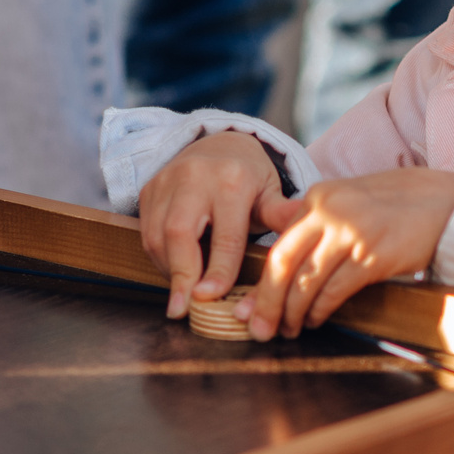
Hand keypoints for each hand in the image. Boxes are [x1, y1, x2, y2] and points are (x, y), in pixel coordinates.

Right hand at [137, 132, 284, 317]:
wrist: (218, 144)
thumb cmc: (248, 178)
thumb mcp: (270, 193)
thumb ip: (281, 217)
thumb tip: (306, 236)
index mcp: (233, 179)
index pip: (225, 235)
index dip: (218, 270)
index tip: (210, 297)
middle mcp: (195, 176)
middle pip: (179, 233)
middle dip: (181, 274)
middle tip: (182, 309)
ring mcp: (167, 180)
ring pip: (157, 235)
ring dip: (168, 270)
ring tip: (182, 294)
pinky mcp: (149, 189)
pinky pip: (147, 231)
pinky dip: (158, 258)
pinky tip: (174, 272)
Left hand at [239, 168, 453, 339]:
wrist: (446, 201)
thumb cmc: (399, 204)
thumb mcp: (350, 201)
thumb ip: (319, 223)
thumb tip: (287, 266)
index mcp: (319, 197)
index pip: (279, 244)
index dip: (261, 280)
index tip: (249, 304)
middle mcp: (330, 212)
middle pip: (282, 264)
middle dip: (266, 302)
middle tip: (257, 328)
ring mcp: (351, 233)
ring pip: (305, 282)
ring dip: (293, 313)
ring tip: (289, 329)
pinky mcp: (373, 255)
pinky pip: (334, 291)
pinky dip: (320, 310)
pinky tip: (316, 320)